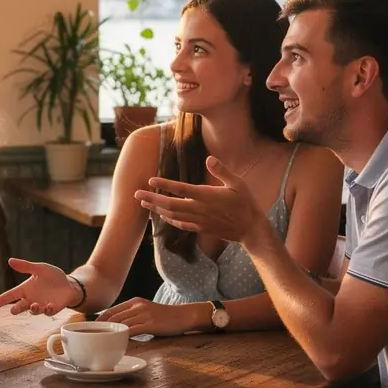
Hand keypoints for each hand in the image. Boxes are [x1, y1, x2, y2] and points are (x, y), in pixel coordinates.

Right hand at [0, 258, 80, 315]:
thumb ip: (25, 266)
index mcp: (26, 289)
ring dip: (33, 309)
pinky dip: (47, 309)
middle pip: (20, 307)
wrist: (69, 284)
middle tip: (13, 310)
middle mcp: (31, 299)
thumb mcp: (40, 268)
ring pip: (33, 311)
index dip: (2, 299)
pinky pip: (47, 312)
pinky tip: (49, 305)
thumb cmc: (52, 276)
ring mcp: (41, 305)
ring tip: (34, 305)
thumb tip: (10, 260)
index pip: (11, 295)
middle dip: (16, 309)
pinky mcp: (52, 309)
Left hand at [97, 298, 204, 336]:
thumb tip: (117, 328)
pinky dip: (122, 338)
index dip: (99, 321)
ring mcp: (144, 314)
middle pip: (113, 318)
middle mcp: (137, 306)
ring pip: (120, 324)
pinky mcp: (150, 324)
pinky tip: (116, 345)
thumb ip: (132, 317)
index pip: (111, 311)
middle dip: (100, 328)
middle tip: (91, 338)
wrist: (184, 315)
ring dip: (109, 334)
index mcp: (134, 302)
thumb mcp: (146, 311)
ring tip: (100, 343)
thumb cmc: (165, 317)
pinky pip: (132, 331)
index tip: (90, 330)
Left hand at [135, 157, 264, 247]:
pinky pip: (181, 225)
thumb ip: (222, 171)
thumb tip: (209, 158)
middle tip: (136, 195)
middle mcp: (199, 209)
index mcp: (207, 195)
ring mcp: (199, 220)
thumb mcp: (238, 183)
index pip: (181, 189)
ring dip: (156, 210)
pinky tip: (162, 216)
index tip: (150, 180)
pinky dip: (169, 220)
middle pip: (170, 204)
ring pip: (172, 215)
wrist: (251, 228)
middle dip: (152, 199)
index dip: (164, 184)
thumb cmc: (246, 203)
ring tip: (143, 204)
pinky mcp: (201, 228)